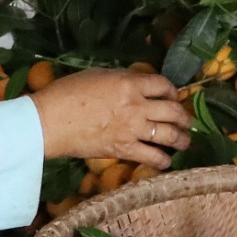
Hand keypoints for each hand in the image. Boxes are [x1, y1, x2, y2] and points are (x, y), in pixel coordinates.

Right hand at [31, 68, 192, 168]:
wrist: (50, 121)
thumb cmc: (67, 93)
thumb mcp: (98, 75)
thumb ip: (121, 80)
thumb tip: (135, 86)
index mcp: (130, 83)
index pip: (163, 85)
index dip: (173, 90)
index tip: (174, 96)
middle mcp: (137, 106)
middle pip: (173, 110)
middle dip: (183, 116)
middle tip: (186, 121)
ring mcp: (133, 129)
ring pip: (170, 135)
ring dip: (182, 139)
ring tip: (185, 142)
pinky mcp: (124, 150)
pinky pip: (153, 156)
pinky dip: (163, 160)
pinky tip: (166, 161)